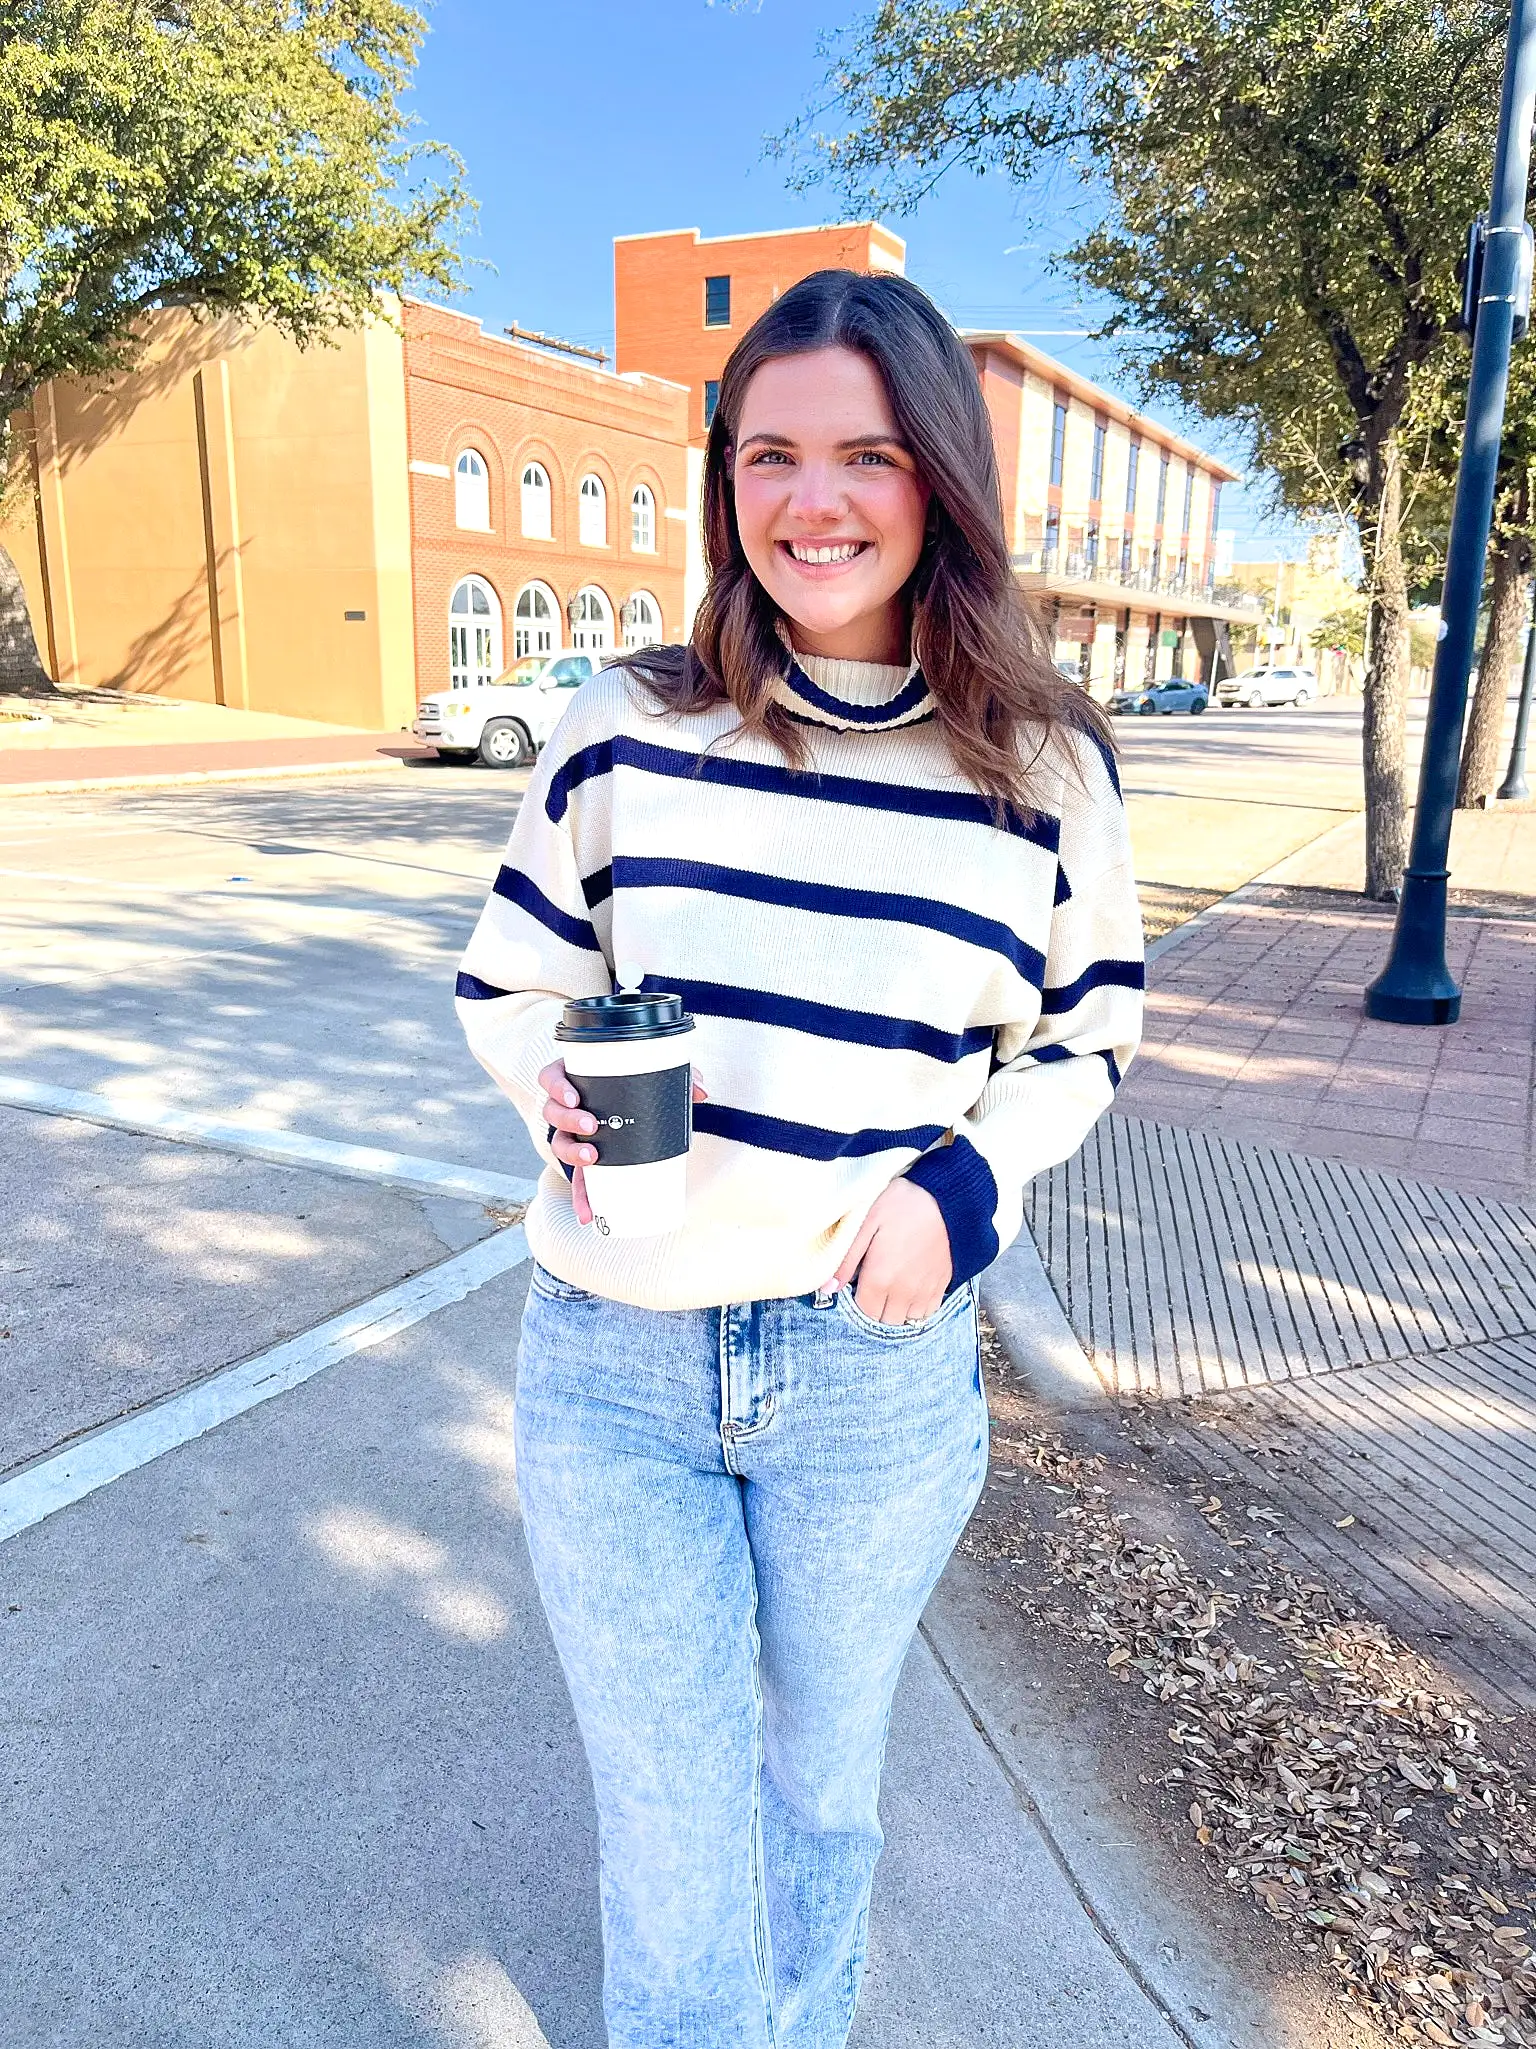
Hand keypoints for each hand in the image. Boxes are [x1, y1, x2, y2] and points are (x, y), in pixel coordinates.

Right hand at [537, 1058, 706, 1227]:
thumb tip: (702, 1093)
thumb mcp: (656, 1076)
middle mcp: (568, 1107)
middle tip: (591, 1125)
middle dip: (568, 1120)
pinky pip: (577, 1180)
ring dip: (570, 1153)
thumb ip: (679, 1077)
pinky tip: (587, 1215)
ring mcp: (572, 1135)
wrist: (636, 1108)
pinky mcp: (584, 1160)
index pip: (552, 1077)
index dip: (556, 1086)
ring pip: (559, 1143)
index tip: (574, 1096)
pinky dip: (582, 1198)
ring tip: (590, 1159)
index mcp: (576, 1079)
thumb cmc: (638, 1084)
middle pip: (552, 1112)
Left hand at [828, 1178, 952, 1324]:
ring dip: (896, 1310)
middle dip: (875, 1308)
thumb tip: (828, 1288)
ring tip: (891, 1288)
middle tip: (873, 1285)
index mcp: (880, 1278)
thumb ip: (846, 1260)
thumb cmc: (902, 1205)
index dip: (857, 1300)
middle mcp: (903, 1292)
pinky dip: (916, 1307)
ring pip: (906, 1320)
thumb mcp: (865, 1224)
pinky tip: (910, 1289)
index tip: (857, 1284)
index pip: (863, 1312)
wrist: (946, 1198)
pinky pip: (927, 1312)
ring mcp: (925, 1291)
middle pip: (884, 1321)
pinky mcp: (942, 1285)